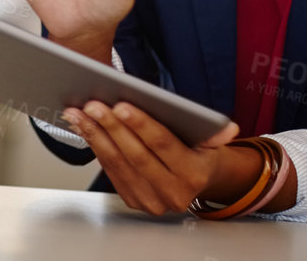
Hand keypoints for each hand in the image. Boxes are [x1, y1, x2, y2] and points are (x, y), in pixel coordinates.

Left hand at [62, 102, 245, 215]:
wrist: (197, 181)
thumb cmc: (197, 153)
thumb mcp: (209, 142)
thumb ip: (212, 133)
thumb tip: (228, 128)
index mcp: (194, 175)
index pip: (163, 145)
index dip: (141, 125)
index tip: (120, 105)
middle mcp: (174, 194)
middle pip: (136, 155)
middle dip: (111, 127)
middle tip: (92, 105)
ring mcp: (152, 202)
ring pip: (118, 164)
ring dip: (95, 135)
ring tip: (78, 113)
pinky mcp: (134, 201)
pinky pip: (110, 171)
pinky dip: (95, 146)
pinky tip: (83, 128)